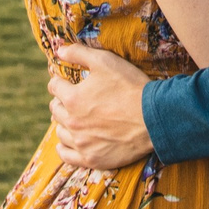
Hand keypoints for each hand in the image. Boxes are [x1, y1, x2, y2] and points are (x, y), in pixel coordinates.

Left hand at [48, 45, 152, 169]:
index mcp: (72, 98)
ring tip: (73, 119)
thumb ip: (78, 53)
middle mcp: (72, 122)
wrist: (154, 118)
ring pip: (60, 131)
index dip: (60, 81)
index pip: (55, 87)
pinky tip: (69, 142)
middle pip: (55, 109)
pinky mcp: (92, 159)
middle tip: (71, 99)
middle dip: (61, 101)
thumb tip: (58, 50)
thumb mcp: (105, 61)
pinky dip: (64, 148)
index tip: (65, 81)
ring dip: (63, 123)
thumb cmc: (130, 87)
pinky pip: (67, 156)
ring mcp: (81, 143)